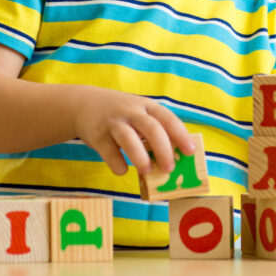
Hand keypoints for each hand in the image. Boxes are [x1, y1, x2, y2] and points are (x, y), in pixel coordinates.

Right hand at [72, 87, 195, 176]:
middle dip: (163, 150)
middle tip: (169, 169)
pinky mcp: (97, 135)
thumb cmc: (121, 115)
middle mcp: (131, 111)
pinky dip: (117, 164)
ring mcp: (113, 122)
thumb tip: (174, 160)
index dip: (181, 135)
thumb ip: (155, 131)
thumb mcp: (139, 114)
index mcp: (147, 106)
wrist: (83, 104)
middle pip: (151, 128)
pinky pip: (108, 151)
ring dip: (140, 156)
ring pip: (128, 138)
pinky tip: (122, 170)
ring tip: (146, 171)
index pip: (168, 118)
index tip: (191, 152)